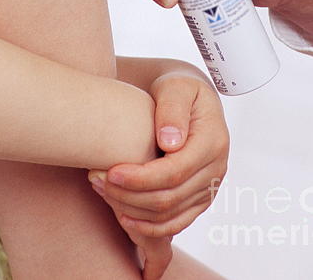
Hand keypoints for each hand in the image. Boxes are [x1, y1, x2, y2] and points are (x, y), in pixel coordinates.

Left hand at [88, 69, 227, 277]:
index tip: (110, 172)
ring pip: (169, 216)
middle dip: (129, 195)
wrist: (187, 101)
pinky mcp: (198, 200)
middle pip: (169, 198)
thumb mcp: (176, 86)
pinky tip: (122, 214)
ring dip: (132, 210)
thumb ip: (173, 108)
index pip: (175, 171)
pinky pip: (174, 224)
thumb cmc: (178, 89)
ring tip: (101, 190)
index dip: (141, 178)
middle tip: (96, 180)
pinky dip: (147, 226)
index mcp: (213, 141)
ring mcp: (209, 188)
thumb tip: (170, 142)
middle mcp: (216, 169)